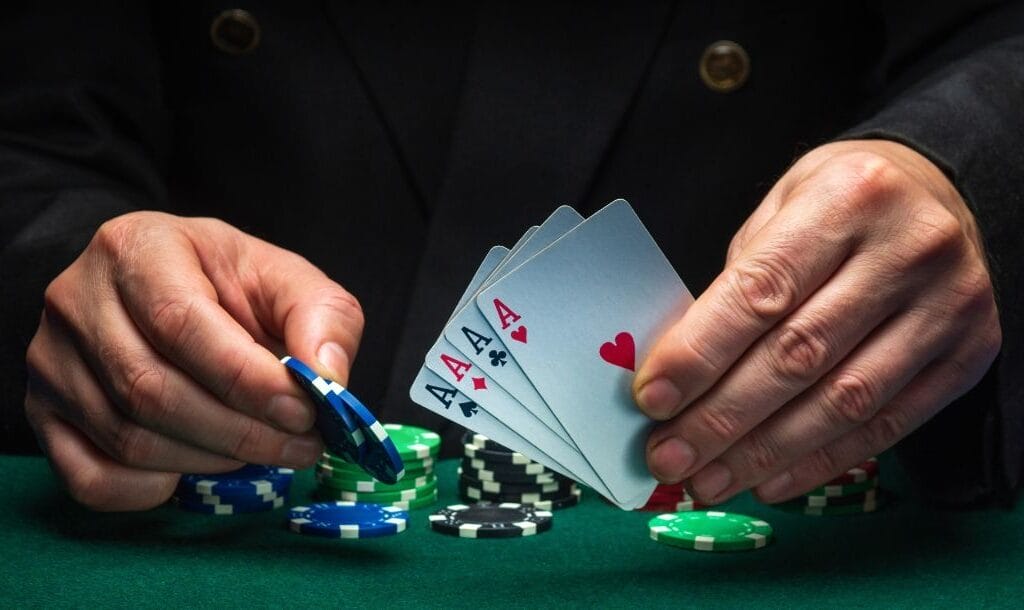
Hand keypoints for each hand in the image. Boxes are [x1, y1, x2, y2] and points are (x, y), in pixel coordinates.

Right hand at [25, 212, 362, 510]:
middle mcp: (77, 300)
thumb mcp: (285, 279)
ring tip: (265, 450)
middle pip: (151, 389)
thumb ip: (321, 318)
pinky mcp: (44, 414)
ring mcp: (51, 360)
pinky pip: (90, 478)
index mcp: (137, 248)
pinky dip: (152, 490)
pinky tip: (198, 470)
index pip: (179, 322)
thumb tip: (327, 380)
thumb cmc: (227, 284)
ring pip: (128, 438)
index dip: (246, 379)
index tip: (304, 411)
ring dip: (211, 460)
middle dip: (241, 432)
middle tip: (301, 445)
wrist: (162, 288)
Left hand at [633, 140, 1000, 503]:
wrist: (939, 196)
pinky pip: (887, 425)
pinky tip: (769, 481)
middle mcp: (908, 250)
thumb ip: (737, 283)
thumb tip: (678, 374)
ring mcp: (948, 306)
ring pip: (843, 401)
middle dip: (721, 418)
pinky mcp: (968, 355)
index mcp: (848, 198)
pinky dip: (821, 461)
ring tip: (709, 481)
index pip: (761, 291)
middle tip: (668, 457)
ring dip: (764, 454)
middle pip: (798, 355)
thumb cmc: (840, 203)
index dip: (700, 354)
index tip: (651, 400)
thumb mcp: (780, 209)